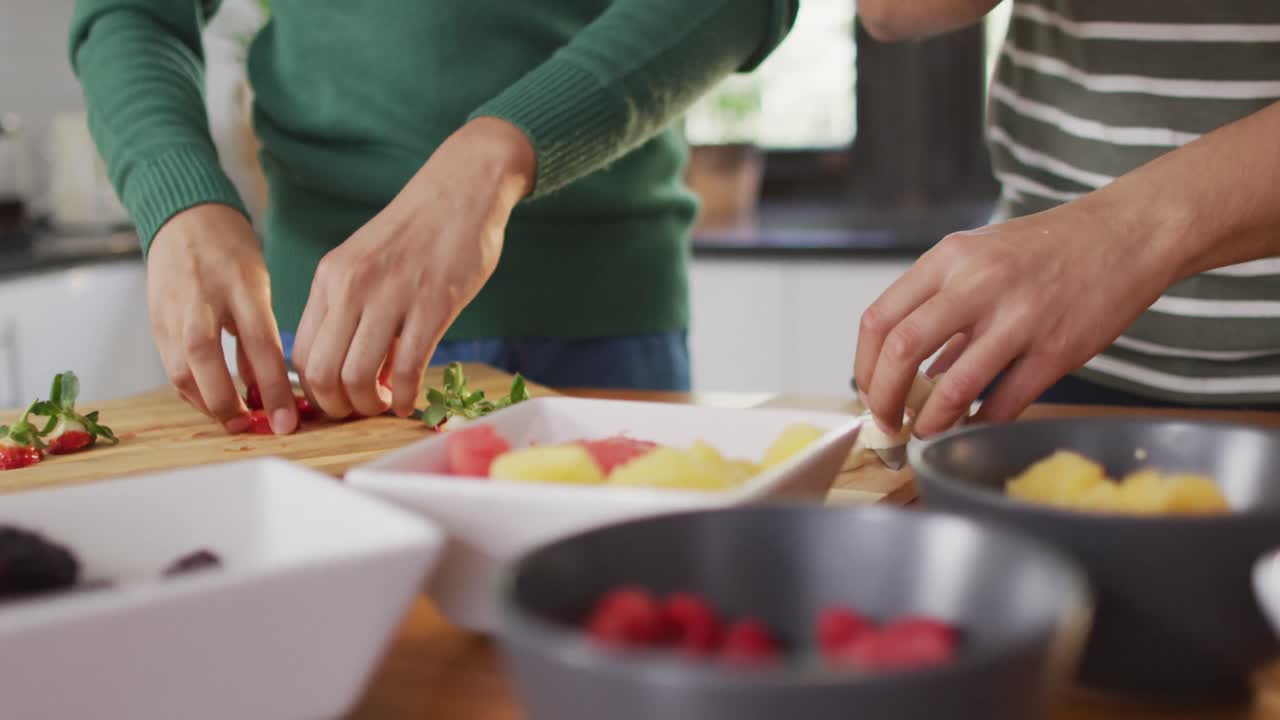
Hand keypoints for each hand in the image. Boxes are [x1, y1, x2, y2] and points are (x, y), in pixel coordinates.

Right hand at [147, 204, 296, 433]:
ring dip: (206, 403)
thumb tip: (266, 388)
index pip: (260, 346)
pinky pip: (170, 367)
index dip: (274, 389)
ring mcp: (172, 311)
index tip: (286, 422)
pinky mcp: (154, 323)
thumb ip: (260, 334)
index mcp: (240, 285)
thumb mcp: (258, 284)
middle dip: (226, 402)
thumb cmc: (231, 252)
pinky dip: (191, 390)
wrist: (184, 218)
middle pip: (205, 360)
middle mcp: (201, 299)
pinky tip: (212, 400)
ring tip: (234, 419)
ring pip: (179, 370)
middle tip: (250, 426)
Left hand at [292, 117, 535, 418]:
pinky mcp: (432, 305)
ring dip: (371, 405)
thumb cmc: (419, 231)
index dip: (316, 390)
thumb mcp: (365, 261)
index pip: (301, 352)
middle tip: (361, 410)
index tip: (340, 398)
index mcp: (330, 278)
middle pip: (321, 372)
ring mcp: (391, 296)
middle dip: (339, 406)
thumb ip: (351, 305)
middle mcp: (352, 287)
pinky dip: (405, 396)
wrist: (463, 188)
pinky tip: (411, 399)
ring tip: (386, 404)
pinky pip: (406, 369)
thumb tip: (349, 364)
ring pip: (358, 376)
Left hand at [854, 195, 1179, 436]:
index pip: (880, 319)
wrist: (1126, 234)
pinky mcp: (1058, 348)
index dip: (864, 366)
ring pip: (952, 386)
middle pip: (901, 351)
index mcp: (949, 258)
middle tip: (887, 422)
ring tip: (926, 432)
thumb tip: (909, 371)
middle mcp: (978, 283)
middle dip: (884, 398)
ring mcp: (1020, 316)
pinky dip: (981, 422)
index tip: (869, 392)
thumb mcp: (979, 256)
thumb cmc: (1046, 248)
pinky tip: (974, 425)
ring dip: (931, 421)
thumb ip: (940, 305)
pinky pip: (1005, 401)